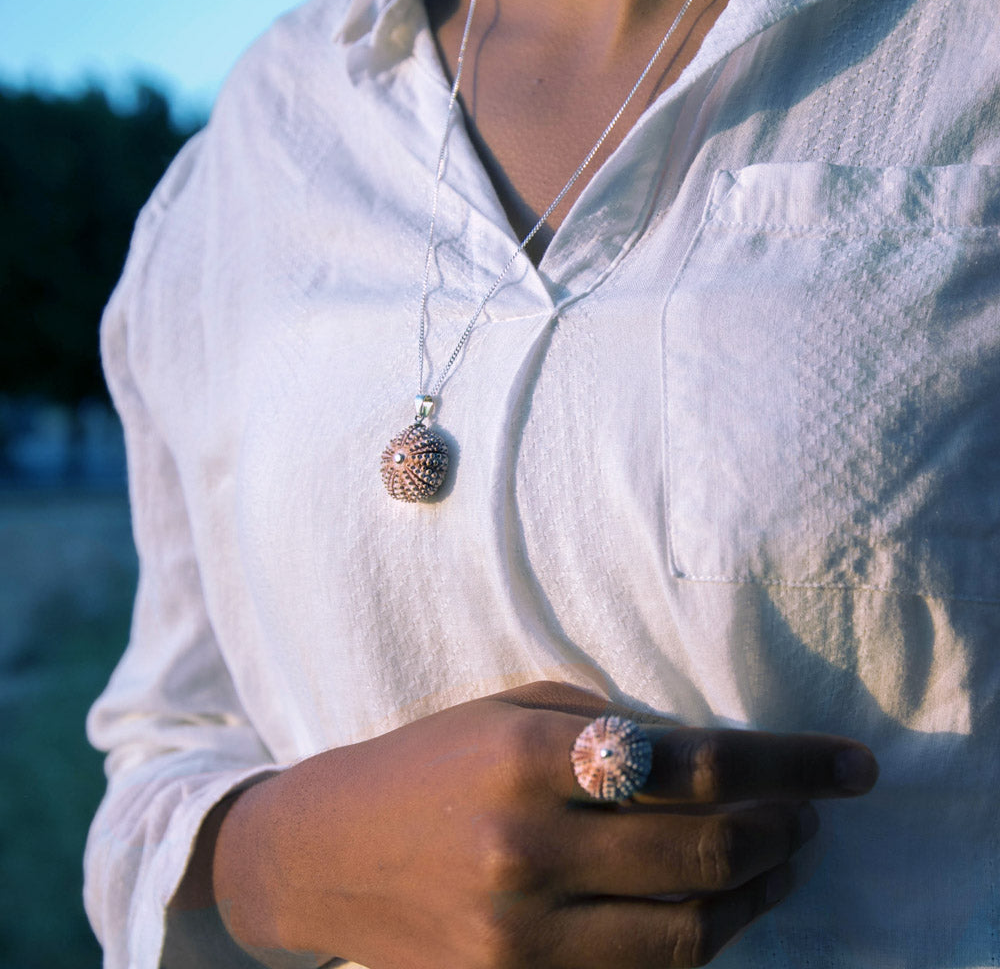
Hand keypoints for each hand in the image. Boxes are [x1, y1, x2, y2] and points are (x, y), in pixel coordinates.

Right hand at [211, 681, 876, 968]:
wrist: (326, 852)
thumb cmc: (425, 761)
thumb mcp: (509, 710)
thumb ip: (607, 727)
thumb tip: (715, 757)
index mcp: (526, 756)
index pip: (696, 766)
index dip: (788, 766)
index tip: (846, 766)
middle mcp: (527, 848)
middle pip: (708, 852)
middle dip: (785, 829)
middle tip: (810, 811)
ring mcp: (520, 935)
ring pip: (691, 933)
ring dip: (758, 894)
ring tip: (780, 858)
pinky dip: (702, 944)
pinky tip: (721, 907)